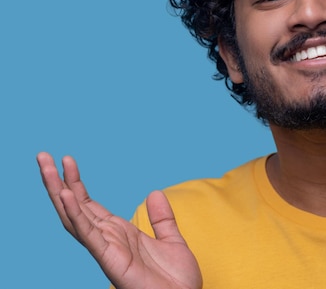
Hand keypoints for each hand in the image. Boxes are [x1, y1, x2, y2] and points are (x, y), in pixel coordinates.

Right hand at [37, 152, 201, 288]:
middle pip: (75, 206)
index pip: (90, 205)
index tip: (67, 160)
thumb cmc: (176, 281)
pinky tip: (66, 195)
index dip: (76, 183)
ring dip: (59, 191)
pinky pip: (88, 234)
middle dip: (57, 182)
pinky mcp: (110, 259)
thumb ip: (161, 218)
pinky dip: (76, 214)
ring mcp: (106, 249)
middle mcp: (108, 239)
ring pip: (74, 217)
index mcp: (119, 234)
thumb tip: (154, 193)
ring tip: (46, 167)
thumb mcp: (171, 240)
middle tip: (42, 156)